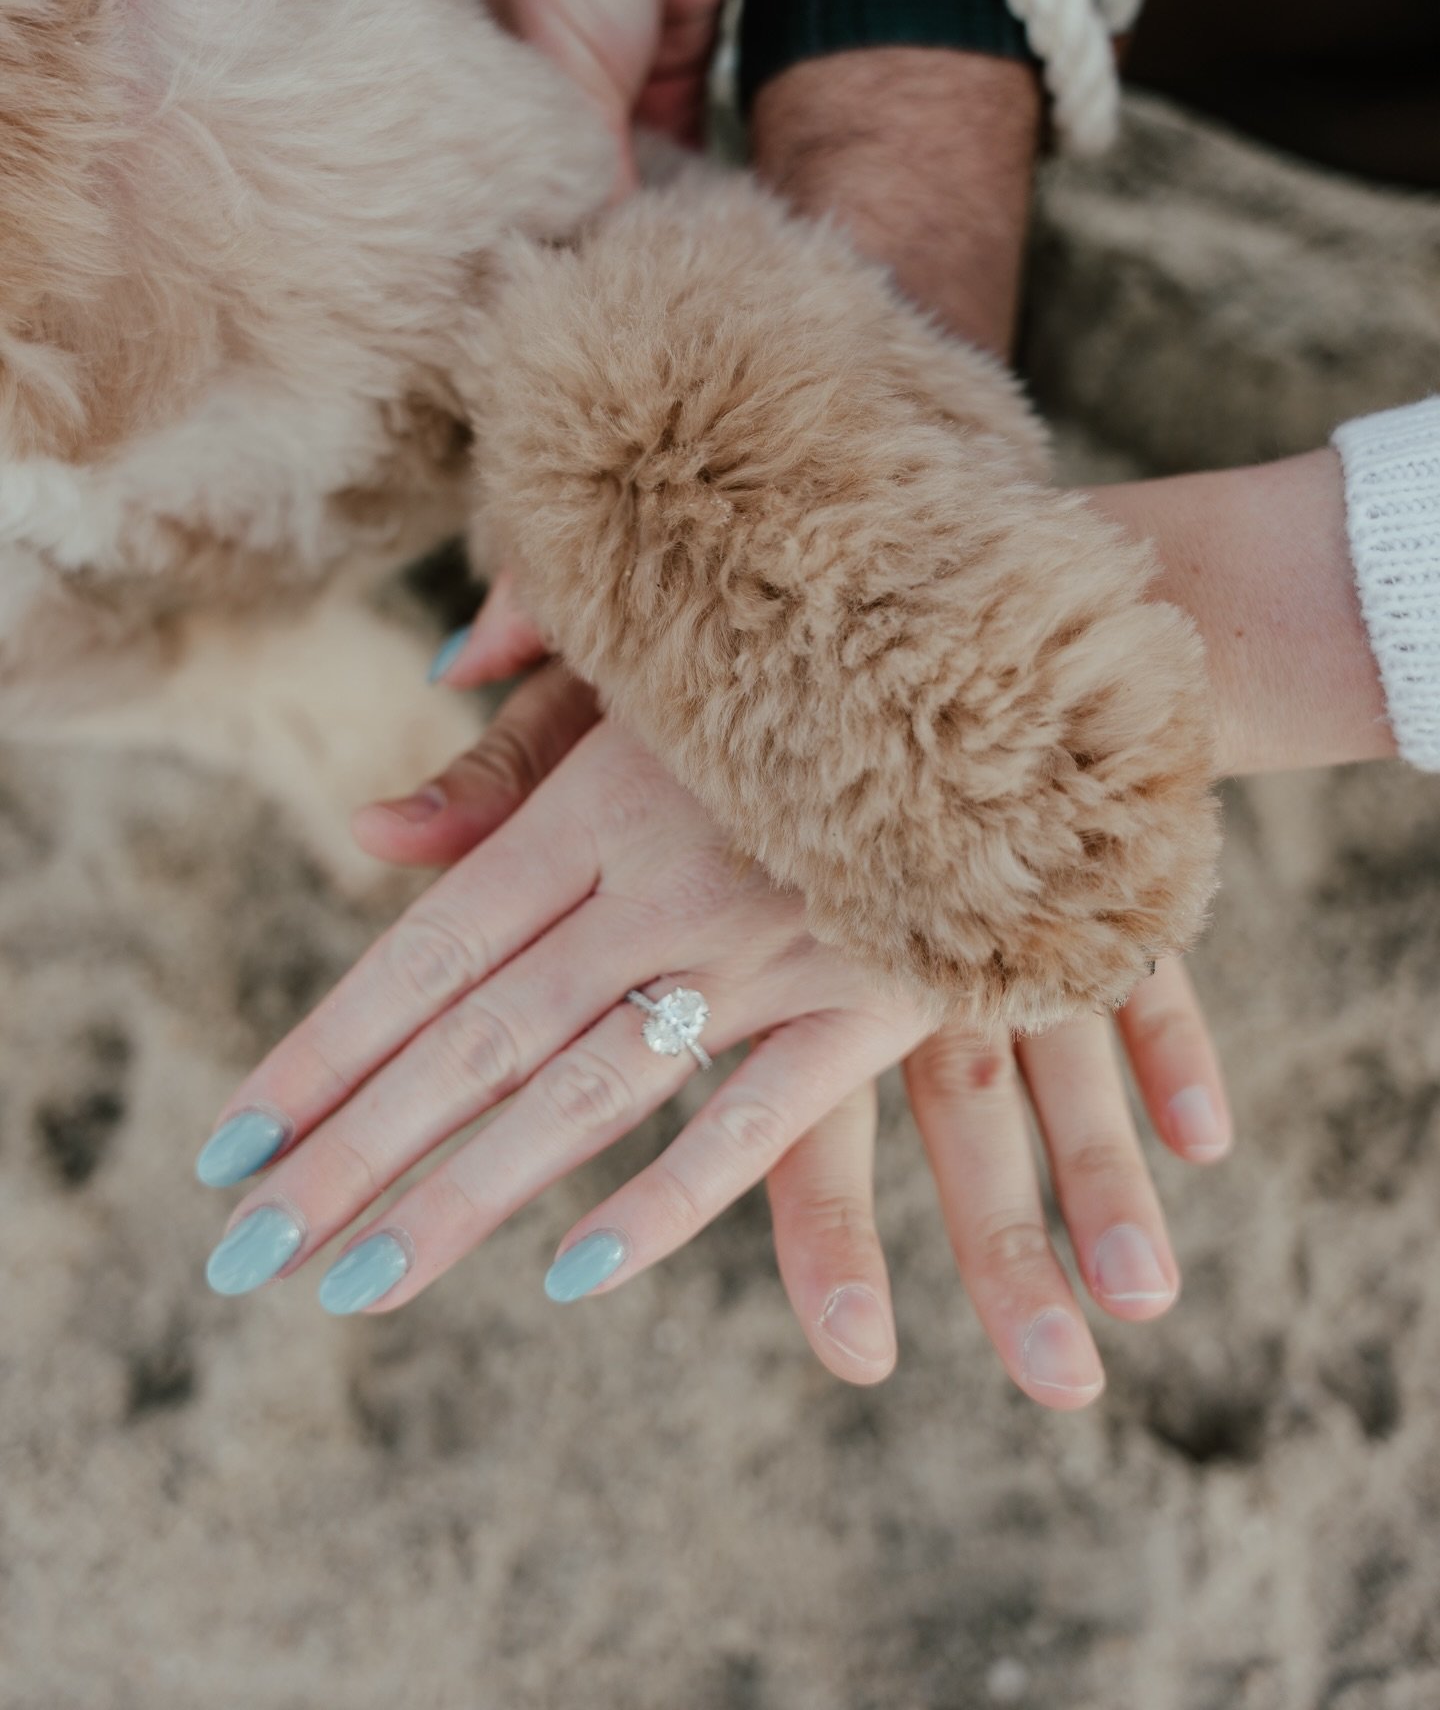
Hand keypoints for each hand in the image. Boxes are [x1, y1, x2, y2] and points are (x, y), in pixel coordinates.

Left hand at [198, 647, 1230, 1406]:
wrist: (1016, 643)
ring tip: (357, 1282)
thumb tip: (372, 831)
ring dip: (468, 1195)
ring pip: (592, 1092)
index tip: (230, 1142)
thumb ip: (511, 748)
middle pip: (480, 1037)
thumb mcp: (651, 671)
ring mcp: (772, 943)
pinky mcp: (879, 990)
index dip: (326, 1047)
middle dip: (355, 1151)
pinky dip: (670, 1198)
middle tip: (245, 1254)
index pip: (431, 947)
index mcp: (602, 796)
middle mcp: (665, 879)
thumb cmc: (812, 651)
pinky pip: (764, 1116)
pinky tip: (570, 1273)